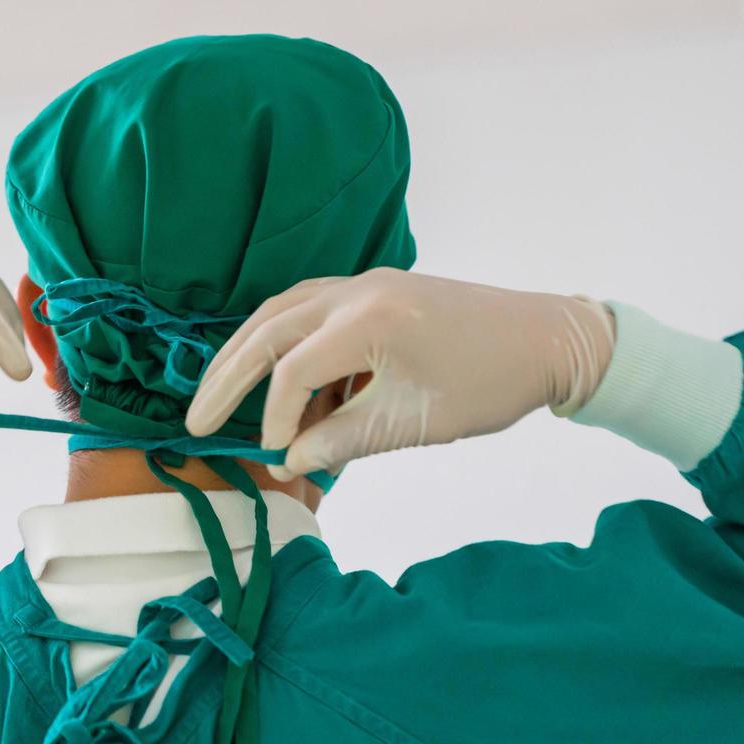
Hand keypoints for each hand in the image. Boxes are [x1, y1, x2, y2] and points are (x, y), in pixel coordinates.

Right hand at [185, 268, 614, 477]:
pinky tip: (284, 383)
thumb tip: (290, 460)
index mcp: (370, 318)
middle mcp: (358, 289)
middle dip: (228, 378)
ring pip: (284, 313)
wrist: (548, 338)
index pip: (292, 369)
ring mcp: (367, 284)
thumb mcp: (416, 421)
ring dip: (249, 354)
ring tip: (221, 397)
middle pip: (269, 329)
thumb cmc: (491, 383)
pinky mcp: (378, 290)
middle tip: (195, 424)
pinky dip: (288, 344)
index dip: (274, 417)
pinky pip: (313, 311)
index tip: (274, 457)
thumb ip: (346, 439)